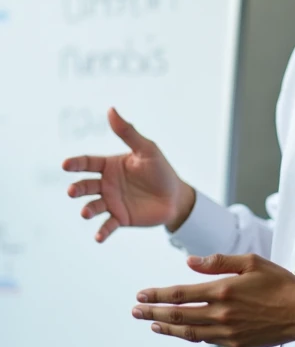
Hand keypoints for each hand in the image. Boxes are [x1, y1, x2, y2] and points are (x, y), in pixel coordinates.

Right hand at [62, 107, 194, 242]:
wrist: (176, 196)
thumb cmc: (161, 170)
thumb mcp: (146, 149)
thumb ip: (128, 132)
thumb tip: (111, 109)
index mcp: (109, 165)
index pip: (87, 163)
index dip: (76, 164)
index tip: (66, 165)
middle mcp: (106, 184)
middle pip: (85, 185)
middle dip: (77, 188)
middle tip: (72, 191)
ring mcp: (112, 202)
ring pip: (93, 206)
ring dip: (87, 209)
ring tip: (86, 212)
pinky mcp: (120, 218)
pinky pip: (107, 226)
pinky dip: (101, 232)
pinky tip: (98, 237)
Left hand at [132, 252, 294, 346]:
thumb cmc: (279, 283)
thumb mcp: (251, 262)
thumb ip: (218, 261)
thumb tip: (189, 262)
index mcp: (223, 290)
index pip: (180, 294)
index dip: (157, 295)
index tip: (141, 294)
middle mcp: (221, 314)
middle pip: (178, 315)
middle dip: (153, 312)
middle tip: (136, 311)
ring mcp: (228, 331)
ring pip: (189, 331)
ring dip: (167, 327)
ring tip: (152, 323)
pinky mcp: (236, 343)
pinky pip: (206, 339)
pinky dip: (189, 334)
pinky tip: (181, 330)